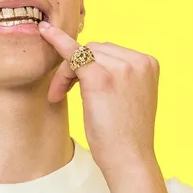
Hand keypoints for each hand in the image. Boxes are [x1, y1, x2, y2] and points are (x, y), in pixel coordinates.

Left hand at [38, 21, 160, 171]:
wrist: (130, 160)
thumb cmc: (126, 135)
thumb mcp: (129, 96)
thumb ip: (118, 74)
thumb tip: (87, 58)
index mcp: (148, 63)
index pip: (110, 51)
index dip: (89, 65)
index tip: (75, 82)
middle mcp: (138, 60)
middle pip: (95, 48)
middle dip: (75, 67)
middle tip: (62, 93)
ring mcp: (121, 67)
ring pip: (82, 52)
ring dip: (65, 72)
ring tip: (59, 96)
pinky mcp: (100, 77)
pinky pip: (73, 52)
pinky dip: (57, 41)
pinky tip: (44, 33)